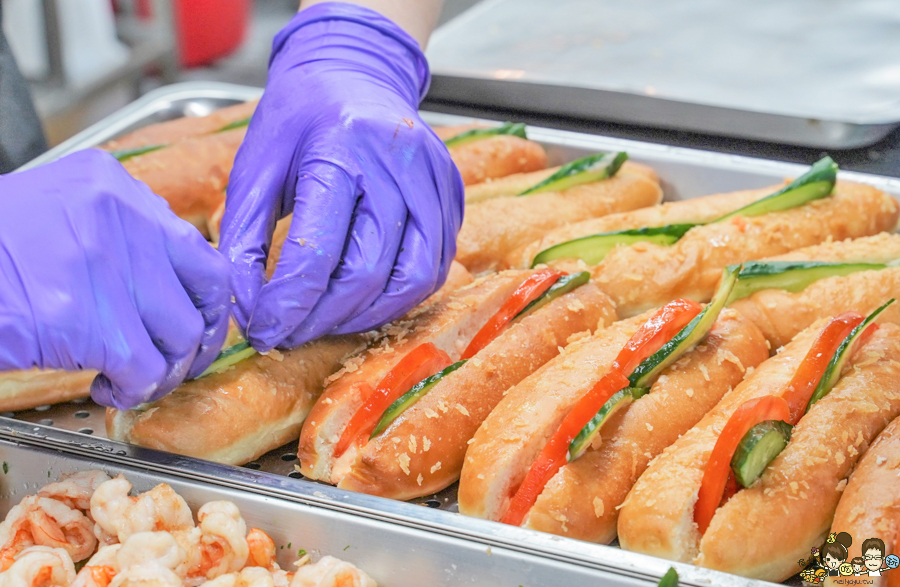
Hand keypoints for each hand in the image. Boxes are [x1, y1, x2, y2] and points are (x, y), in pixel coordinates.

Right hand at [0, 150, 230, 408]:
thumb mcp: (56, 214)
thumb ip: (117, 236)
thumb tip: (171, 287)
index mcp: (113, 187)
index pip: (201, 251)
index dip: (209, 302)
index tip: (200, 327)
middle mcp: (118, 216)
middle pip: (203, 296)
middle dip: (196, 343)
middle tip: (174, 363)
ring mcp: (102, 266)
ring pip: (179, 337)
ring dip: (162, 372)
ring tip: (131, 380)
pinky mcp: (83, 320)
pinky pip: (143, 369)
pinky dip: (132, 390)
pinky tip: (108, 388)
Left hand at [219, 2, 463, 350]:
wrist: (356, 71)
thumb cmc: (300, 117)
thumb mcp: (256, 167)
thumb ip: (245, 238)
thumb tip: (248, 308)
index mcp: (340, 148)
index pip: (317, 251)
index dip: (288, 304)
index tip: (264, 329)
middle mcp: (396, 163)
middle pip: (368, 272)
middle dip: (324, 318)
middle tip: (291, 333)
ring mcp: (434, 180)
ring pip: (412, 279)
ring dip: (366, 315)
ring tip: (328, 321)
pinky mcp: (453, 195)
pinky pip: (436, 266)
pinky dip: (399, 295)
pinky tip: (366, 297)